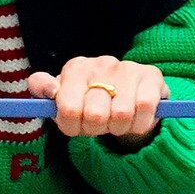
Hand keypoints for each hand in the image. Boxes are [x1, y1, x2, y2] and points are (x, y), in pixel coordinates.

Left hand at [28, 55, 167, 144]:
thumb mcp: (62, 96)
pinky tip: (135, 119)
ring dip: (118, 128)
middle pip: (95, 116)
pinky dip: (139, 125)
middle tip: (99, 125)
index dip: (72, 127)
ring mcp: (128, 68)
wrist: (130, 94)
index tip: (77, 126)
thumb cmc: (89, 99)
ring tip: (116, 121)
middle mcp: (101, 63)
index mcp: (76, 68)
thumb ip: (43, 89)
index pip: (67, 108)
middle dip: (96, 129)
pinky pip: (144, 111)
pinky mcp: (151, 77)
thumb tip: (44, 87)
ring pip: (121, 116)